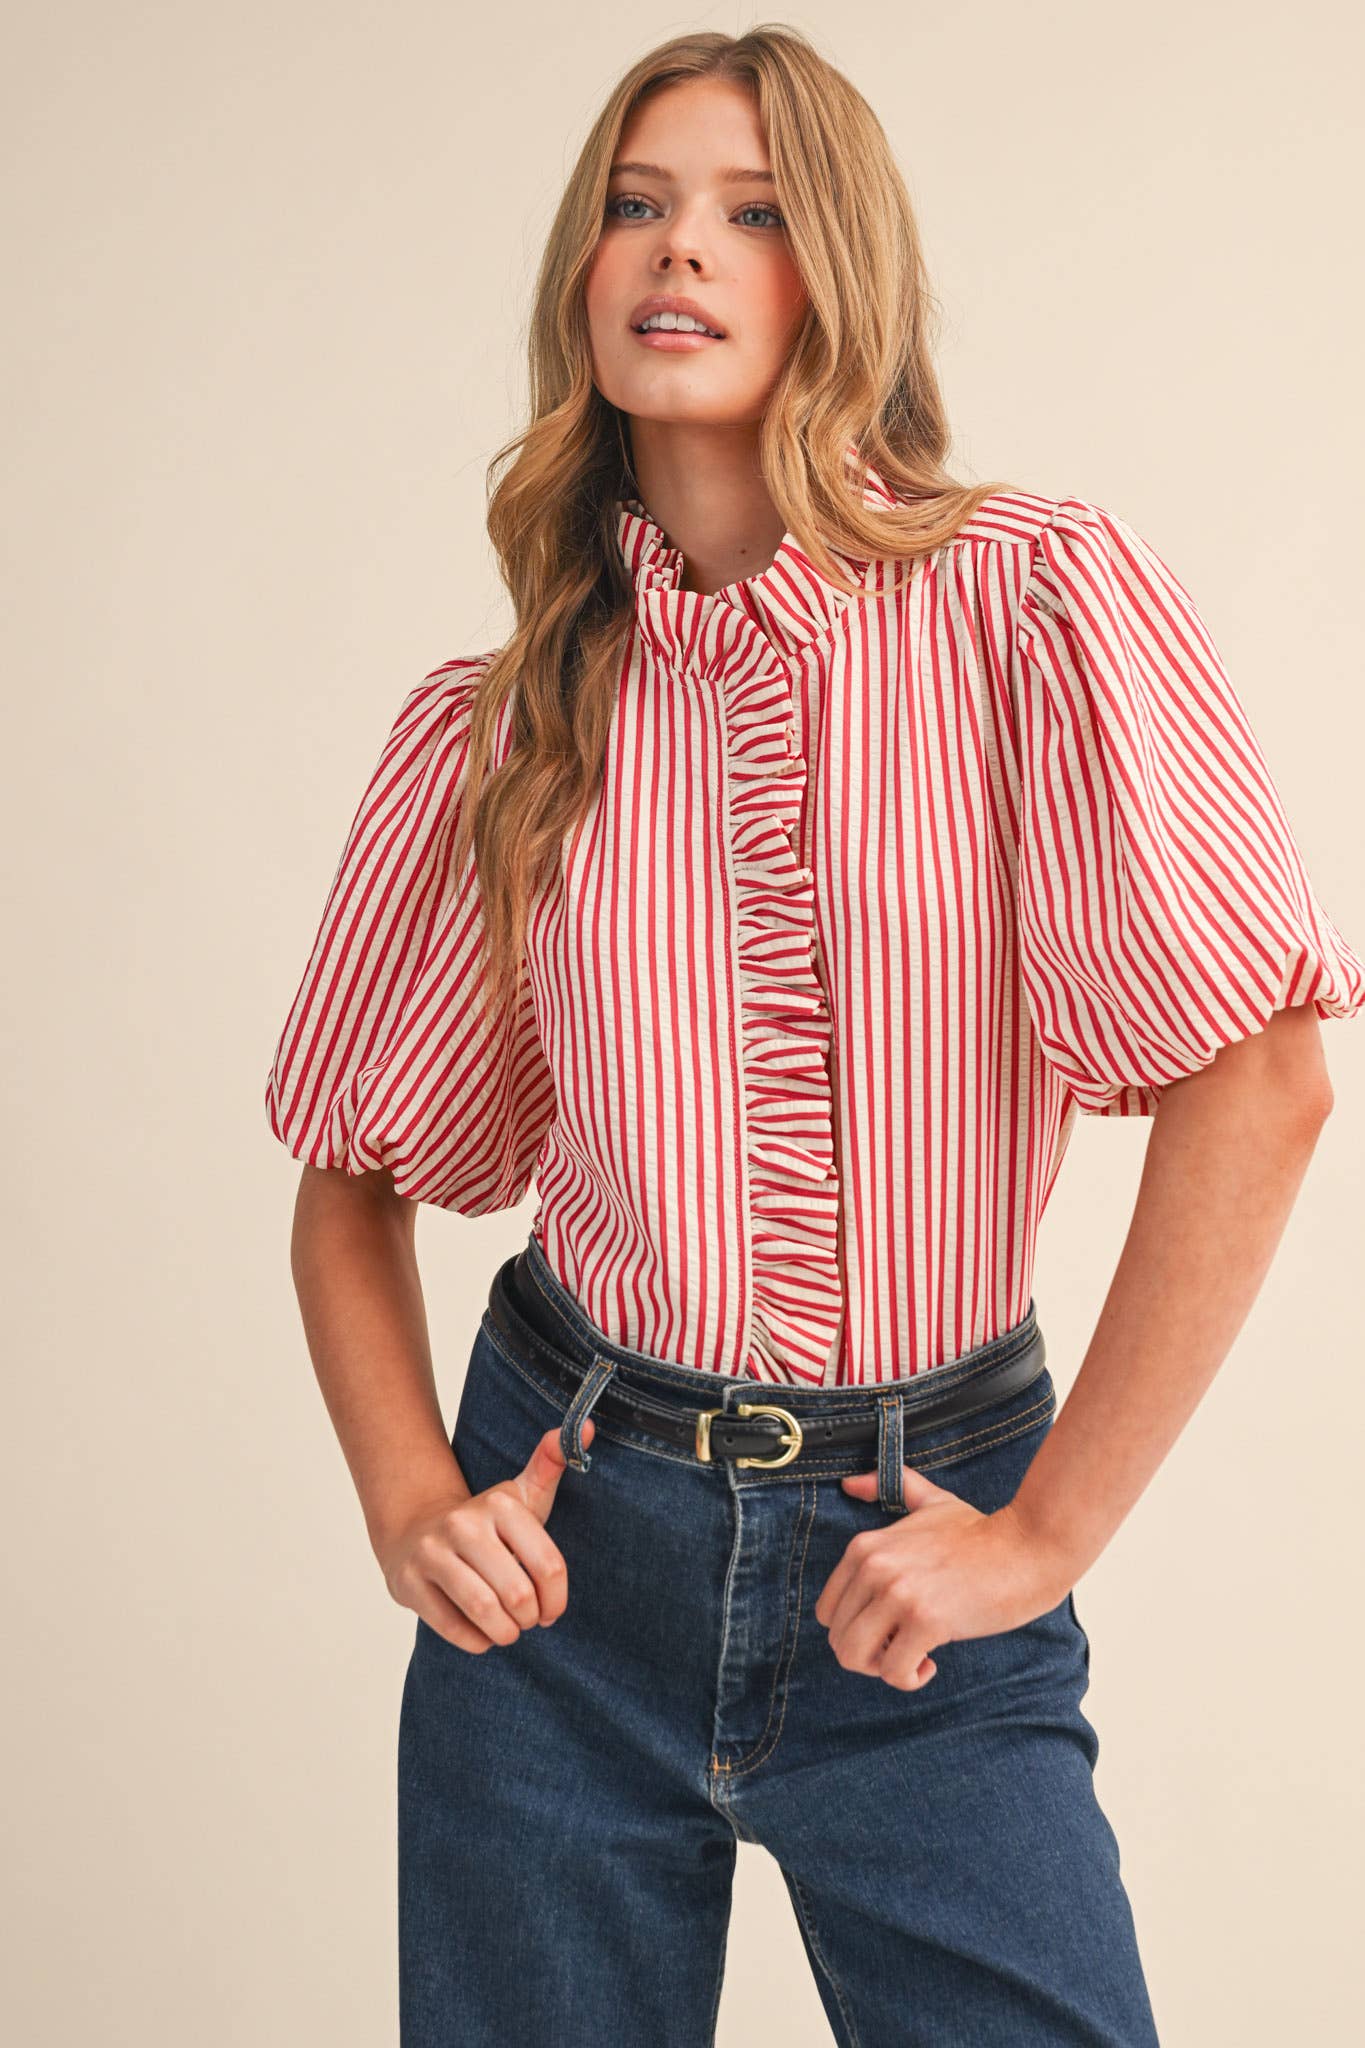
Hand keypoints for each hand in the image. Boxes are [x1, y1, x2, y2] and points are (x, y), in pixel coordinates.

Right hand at [378, 1419, 593, 1654]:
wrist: (414, 1529)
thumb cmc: (485, 1524)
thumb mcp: (521, 1494)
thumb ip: (553, 1464)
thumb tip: (589, 1428)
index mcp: (500, 1505)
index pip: (548, 1566)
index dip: (556, 1600)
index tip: (552, 1610)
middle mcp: (464, 1524)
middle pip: (518, 1594)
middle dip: (529, 1618)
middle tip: (527, 1620)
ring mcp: (432, 1553)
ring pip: (484, 1611)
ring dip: (505, 1633)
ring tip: (508, 1631)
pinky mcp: (409, 1582)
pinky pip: (454, 1628)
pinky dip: (476, 1641)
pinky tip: (481, 1634)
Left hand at [813, 1465, 1065, 1689]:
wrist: (1026, 1546)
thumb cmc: (980, 1531)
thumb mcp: (928, 1501)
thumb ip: (887, 1488)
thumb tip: (848, 1484)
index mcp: (865, 1547)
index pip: (826, 1611)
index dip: (854, 1628)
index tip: (887, 1628)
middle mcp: (874, 1568)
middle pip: (838, 1639)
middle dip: (868, 1655)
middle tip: (901, 1647)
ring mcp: (898, 1594)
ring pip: (854, 1658)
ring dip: (882, 1669)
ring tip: (913, 1657)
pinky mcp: (926, 1620)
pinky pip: (894, 1672)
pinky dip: (909, 1678)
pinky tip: (931, 1664)